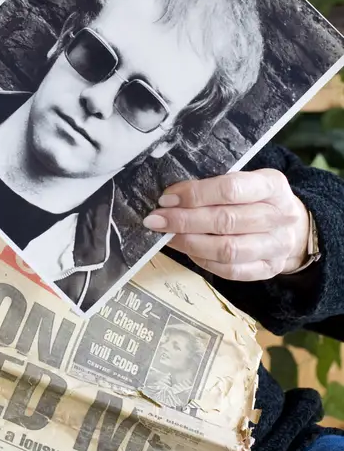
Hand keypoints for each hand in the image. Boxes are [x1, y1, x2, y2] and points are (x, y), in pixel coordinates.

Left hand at [142, 169, 310, 280]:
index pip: (230, 189)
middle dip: (184, 220)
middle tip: (156, 219)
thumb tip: (171, 197)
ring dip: (190, 243)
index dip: (195, 194)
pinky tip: (187, 250)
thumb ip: (215, 186)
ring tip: (167, 235)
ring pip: (227, 249)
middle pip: (226, 221)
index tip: (166, 198)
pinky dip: (203, 261)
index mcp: (273, 185)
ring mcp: (276, 246)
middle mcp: (279, 216)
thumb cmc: (257, 198)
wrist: (292, 226)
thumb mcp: (245, 180)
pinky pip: (230, 270)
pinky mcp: (268, 269)